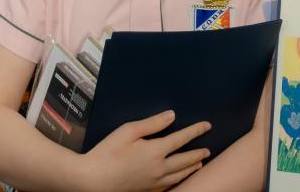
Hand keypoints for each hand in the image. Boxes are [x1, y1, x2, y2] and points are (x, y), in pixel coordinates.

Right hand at [81, 110, 210, 191]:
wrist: (92, 181)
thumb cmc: (107, 153)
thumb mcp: (128, 131)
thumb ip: (152, 123)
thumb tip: (171, 116)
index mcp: (156, 151)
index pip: (182, 138)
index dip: (196, 131)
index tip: (207, 125)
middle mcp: (159, 169)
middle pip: (185, 160)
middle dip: (198, 153)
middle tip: (208, 150)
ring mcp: (153, 184)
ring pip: (179, 176)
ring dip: (191, 168)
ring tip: (199, 164)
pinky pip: (168, 188)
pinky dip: (178, 182)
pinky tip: (178, 180)